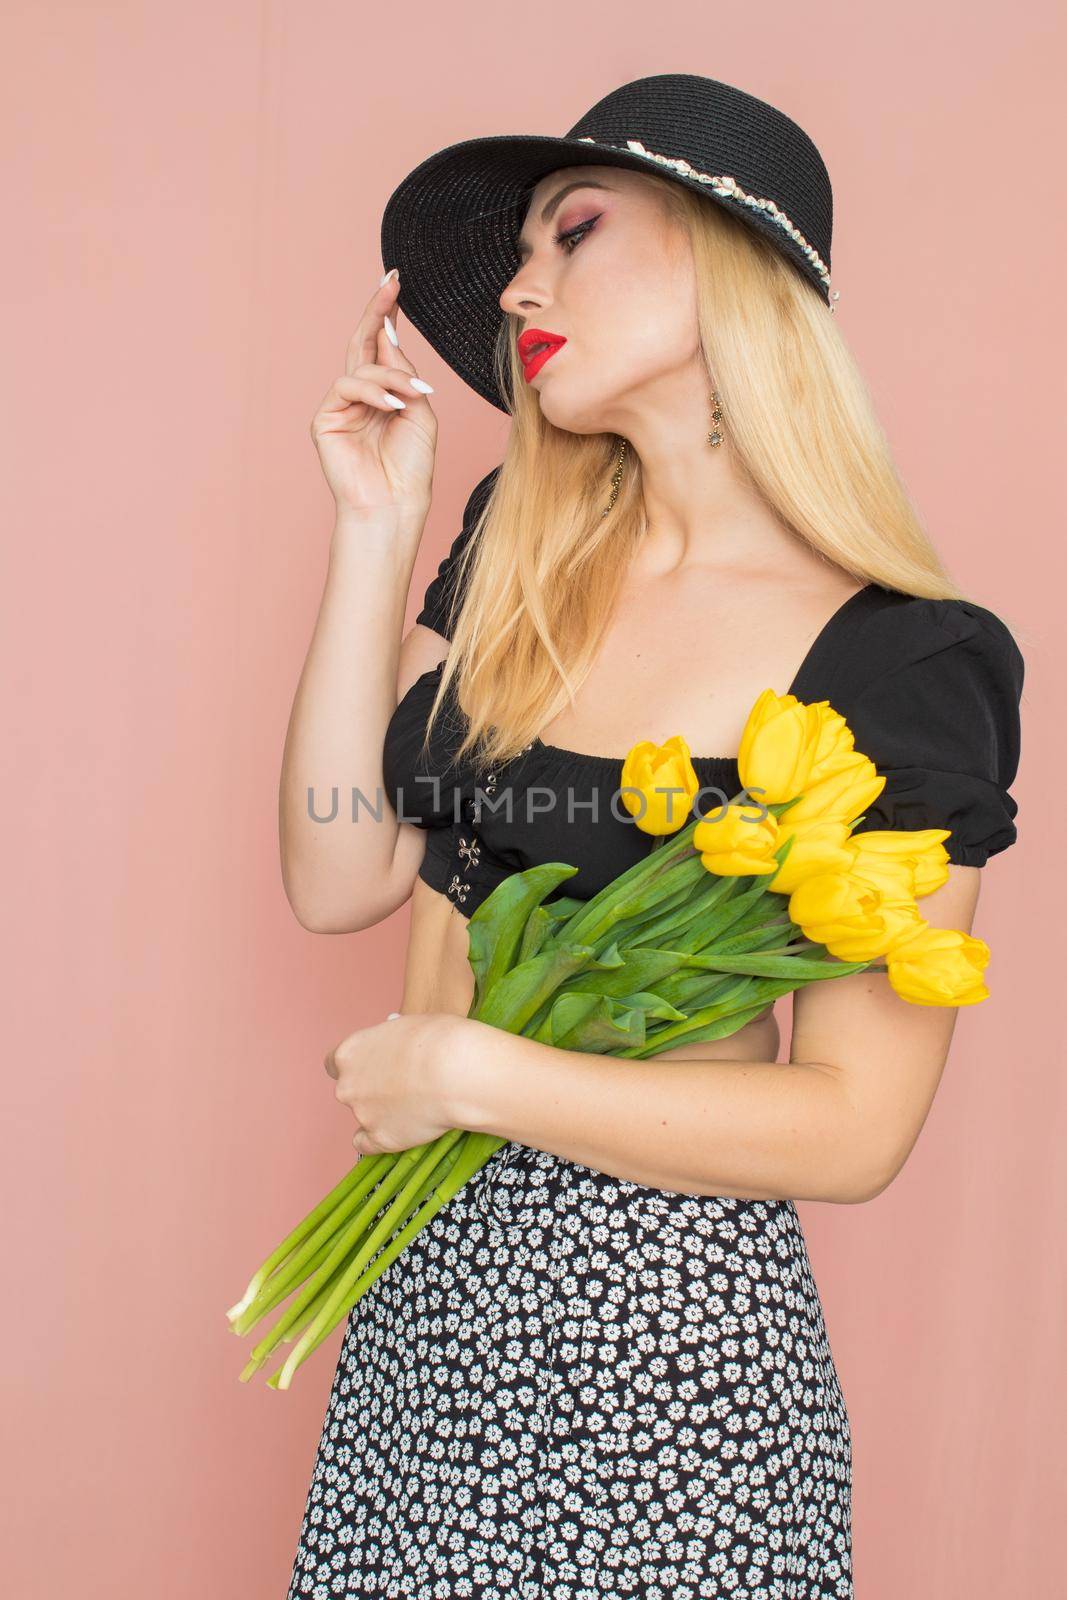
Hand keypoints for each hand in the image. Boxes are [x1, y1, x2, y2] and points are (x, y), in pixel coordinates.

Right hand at [309, 269, 438, 520]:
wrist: (394, 504)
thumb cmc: (410, 466)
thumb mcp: (420, 412)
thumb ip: (403, 374)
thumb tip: (386, 334)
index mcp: (383, 395)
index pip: (381, 348)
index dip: (386, 316)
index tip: (395, 284)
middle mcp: (360, 397)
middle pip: (362, 343)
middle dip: (377, 311)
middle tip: (391, 282)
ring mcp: (341, 407)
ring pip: (363, 368)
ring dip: (392, 376)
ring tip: (413, 397)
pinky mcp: (326, 419)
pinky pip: (348, 387)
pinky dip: (374, 392)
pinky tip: (393, 406)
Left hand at [324, 1010, 463, 1153]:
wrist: (456, 1072)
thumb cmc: (438, 1040)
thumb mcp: (407, 1027)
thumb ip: (392, 1043)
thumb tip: (398, 1049)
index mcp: (349, 1052)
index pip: (334, 1063)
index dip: (356, 1065)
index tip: (373, 1066)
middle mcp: (348, 1086)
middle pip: (351, 1090)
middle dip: (372, 1089)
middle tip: (403, 1085)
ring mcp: (362, 1115)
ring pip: (365, 1117)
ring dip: (383, 1112)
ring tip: (418, 1105)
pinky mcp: (381, 1139)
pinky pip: (369, 1145)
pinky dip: (381, 1139)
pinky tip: (399, 1131)